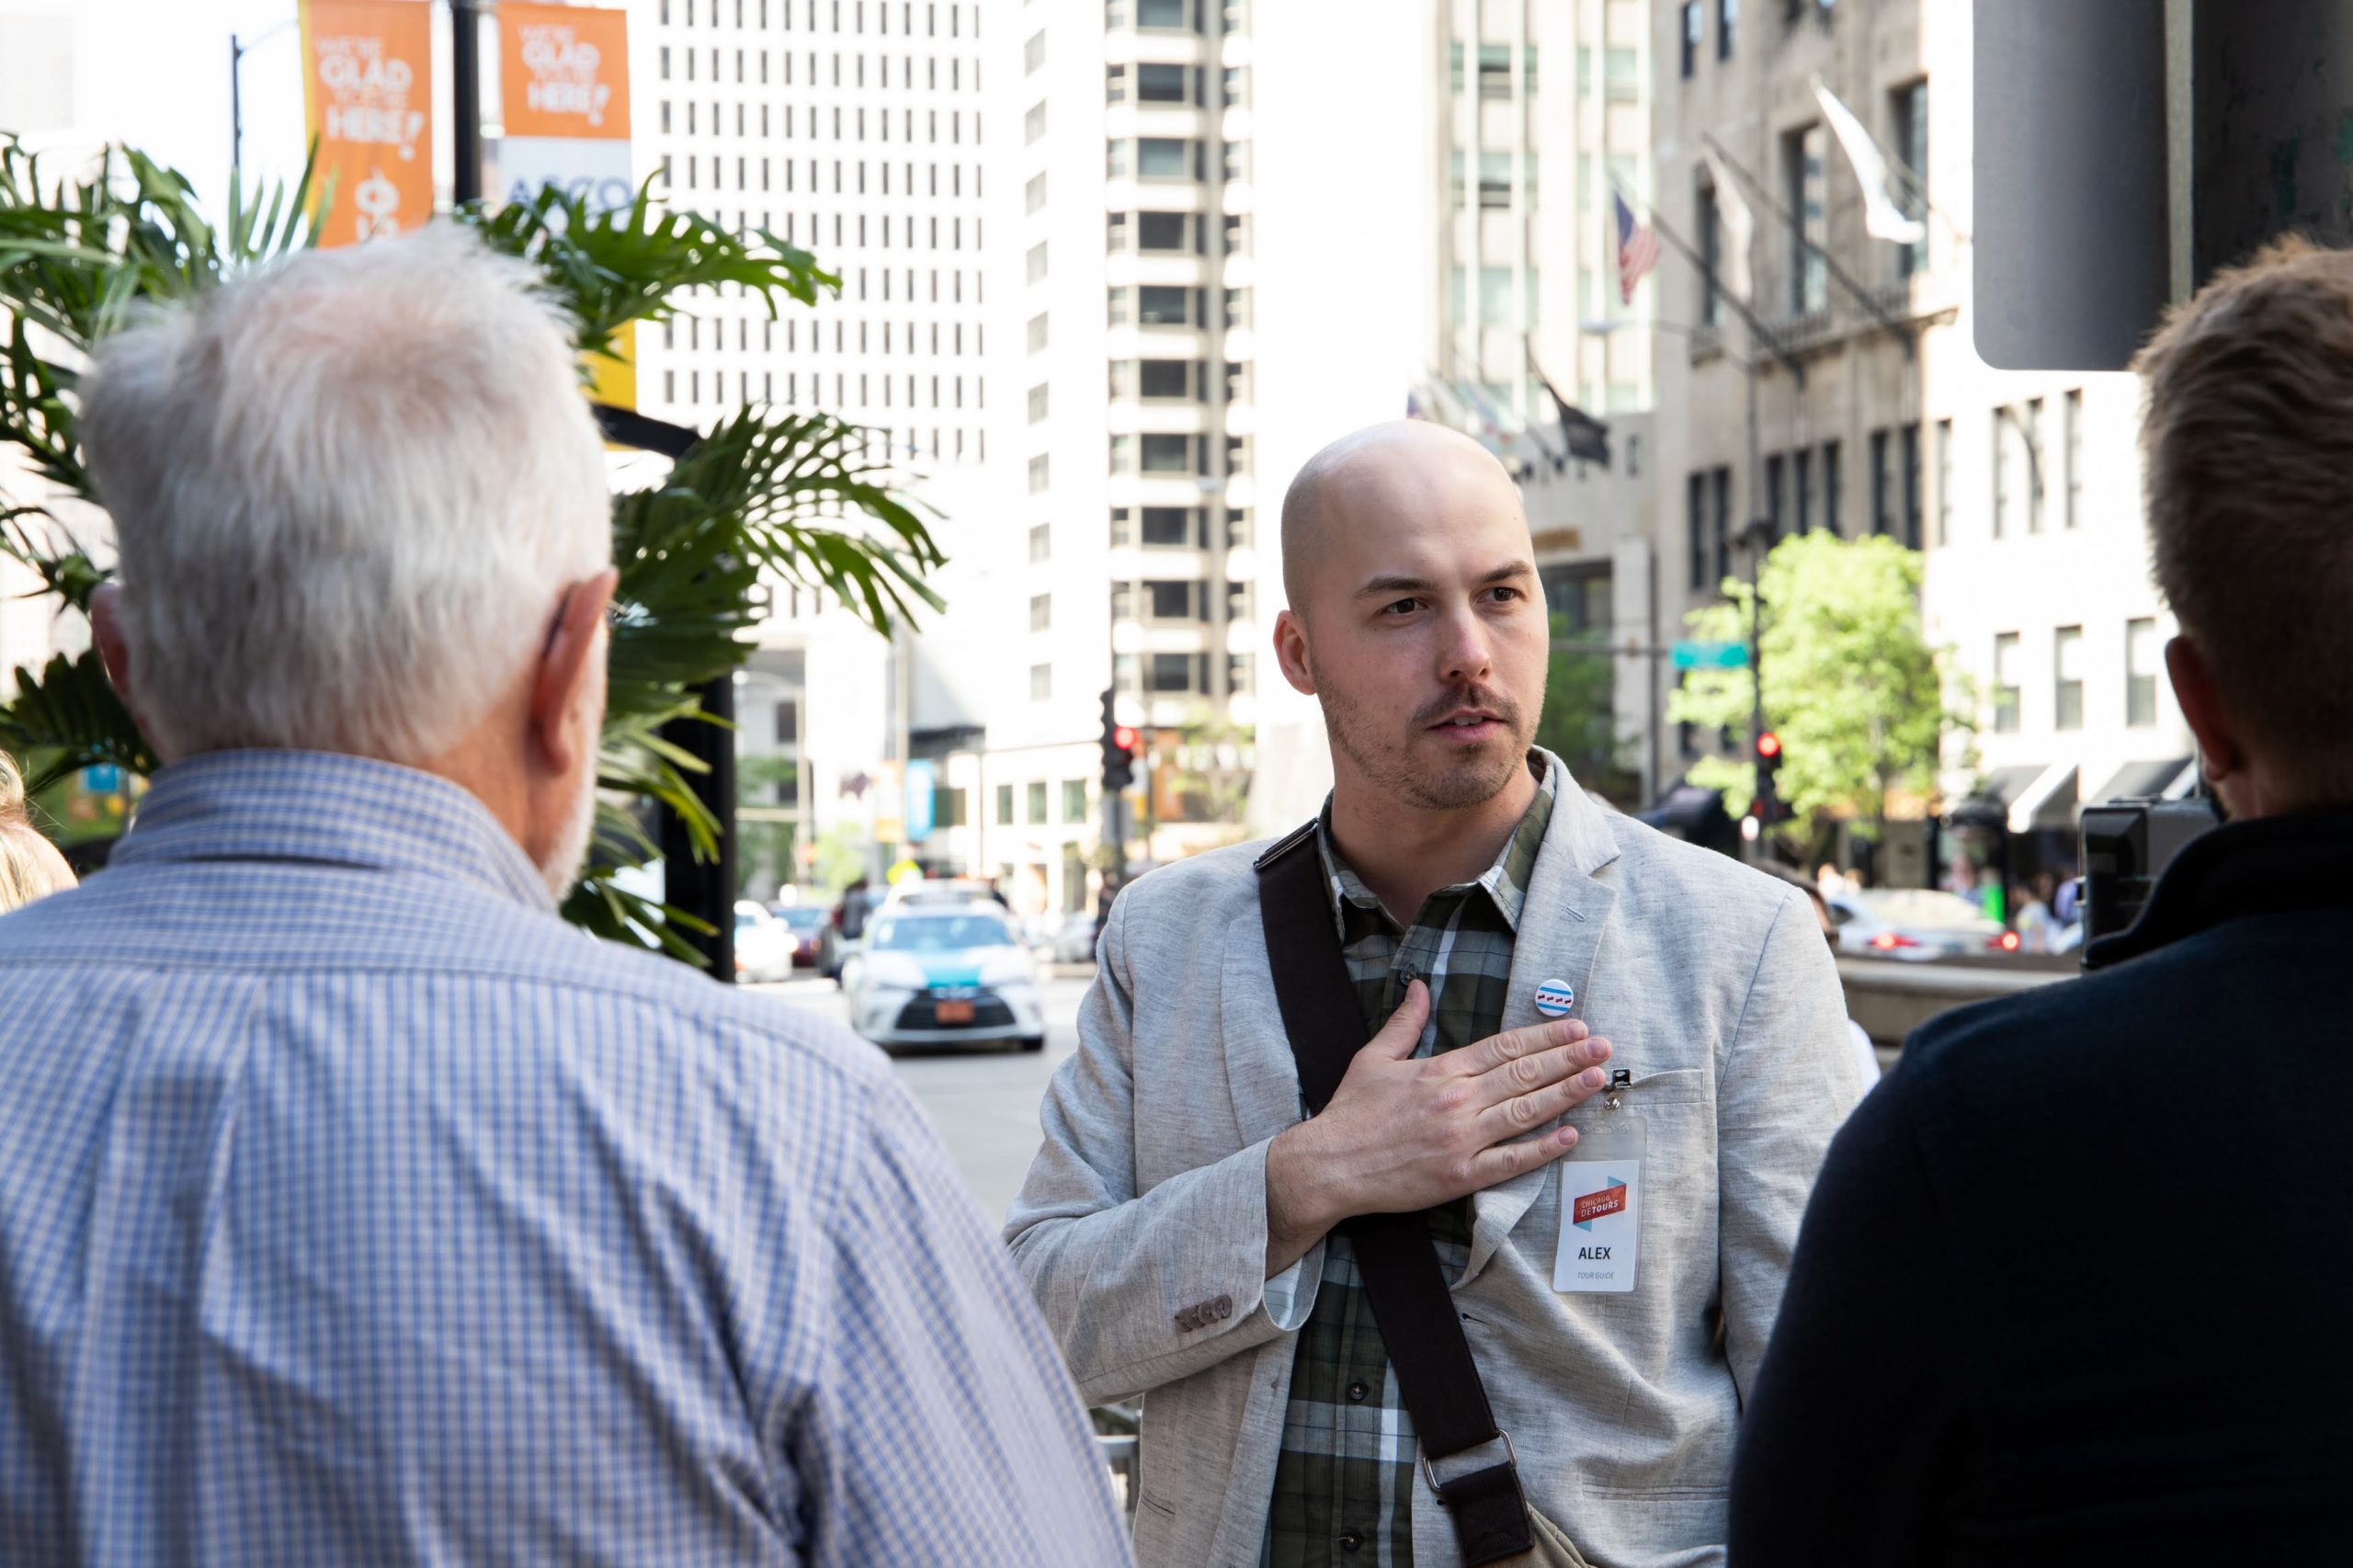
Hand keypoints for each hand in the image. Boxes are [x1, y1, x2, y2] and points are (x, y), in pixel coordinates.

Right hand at [1263, 980, 1612, 1274]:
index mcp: (1440, 1070)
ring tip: (1596, 1079)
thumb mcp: (1373, 1057)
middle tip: (1603, 1046)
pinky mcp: (1461, 1176)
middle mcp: (1457, 1101)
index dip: (1544, 1036)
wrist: (1330, 1165)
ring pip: (1525, 1112)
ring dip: (1566, 1094)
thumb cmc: (1351, 1112)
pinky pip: (1511, 1160)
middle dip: (1568, 1059)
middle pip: (1523, 1074)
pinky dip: (1543, 1148)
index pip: (1504, 1047)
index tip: (1575, 1026)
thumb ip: (1405, 1023)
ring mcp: (1462, 1140)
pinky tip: (1570, 1134)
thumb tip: (1420, 987)